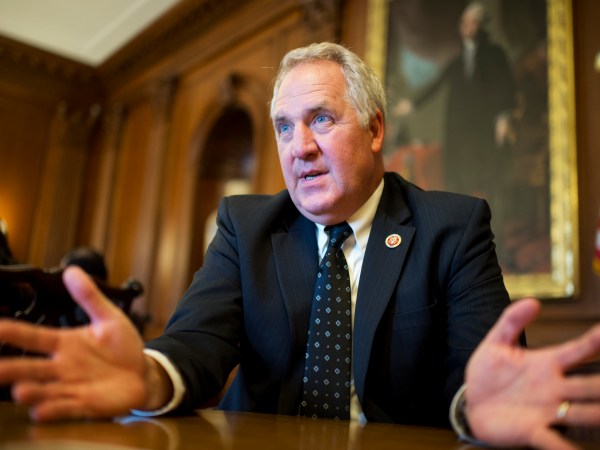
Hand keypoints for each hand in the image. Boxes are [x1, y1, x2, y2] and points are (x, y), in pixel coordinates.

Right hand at [0, 266, 147, 421]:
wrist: (143, 374)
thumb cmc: (123, 347)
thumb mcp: (109, 318)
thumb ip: (90, 297)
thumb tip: (72, 270)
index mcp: (65, 342)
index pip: (33, 336)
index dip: (13, 333)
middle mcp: (62, 366)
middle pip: (29, 367)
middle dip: (10, 368)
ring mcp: (70, 386)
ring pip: (43, 390)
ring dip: (31, 392)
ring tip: (21, 391)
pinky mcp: (84, 404)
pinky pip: (64, 409)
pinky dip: (53, 409)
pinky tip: (42, 410)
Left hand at [465, 298, 599, 448]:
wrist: (470, 403)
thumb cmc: (488, 373)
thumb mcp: (496, 343)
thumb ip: (512, 321)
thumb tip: (533, 301)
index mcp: (547, 364)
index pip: (577, 350)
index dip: (594, 341)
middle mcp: (554, 388)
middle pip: (588, 385)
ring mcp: (546, 411)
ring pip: (583, 413)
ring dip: (597, 413)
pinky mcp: (533, 432)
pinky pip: (554, 442)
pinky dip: (565, 447)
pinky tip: (574, 449)